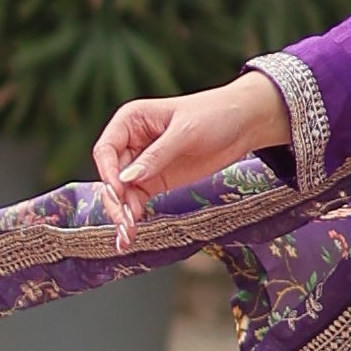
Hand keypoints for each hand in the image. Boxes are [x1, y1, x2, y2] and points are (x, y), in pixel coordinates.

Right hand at [91, 74, 292, 247]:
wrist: (243, 123)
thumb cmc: (214, 115)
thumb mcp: (185, 132)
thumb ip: (156, 156)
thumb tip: (127, 179)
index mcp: (131, 120)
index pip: (106, 149)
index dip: (109, 173)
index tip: (119, 192)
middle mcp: (131, 141)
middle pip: (111, 175)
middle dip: (115, 199)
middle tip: (124, 222)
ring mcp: (143, 163)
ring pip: (122, 191)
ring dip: (122, 213)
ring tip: (127, 236)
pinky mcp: (156, 180)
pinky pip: (137, 199)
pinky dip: (134, 215)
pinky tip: (132, 232)